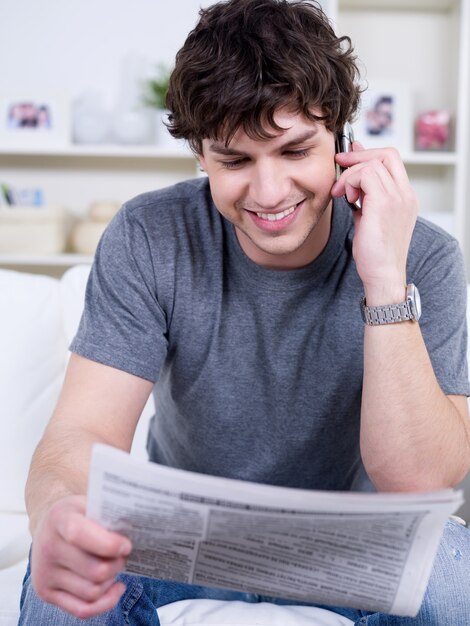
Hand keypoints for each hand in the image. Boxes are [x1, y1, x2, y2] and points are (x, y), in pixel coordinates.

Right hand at [31, 495, 131, 618]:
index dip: (109, 544)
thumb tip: (138, 527)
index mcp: (59, 519)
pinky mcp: (46, 593)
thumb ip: (108, 514)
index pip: (79, 535)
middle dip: (117, 564)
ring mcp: (44, 573)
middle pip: (95, 570)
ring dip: (111, 581)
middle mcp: (48, 547)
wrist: (48, 526)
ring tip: (115, 566)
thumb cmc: (78, 514)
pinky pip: (81, 609)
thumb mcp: (90, 503)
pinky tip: (116, 587)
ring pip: (92, 592)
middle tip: (123, 555)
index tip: (127, 545)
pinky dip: (105, 602)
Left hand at [332, 144, 418, 304]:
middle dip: (358, 156)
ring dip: (351, 174)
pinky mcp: (384, 204)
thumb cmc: (374, 253)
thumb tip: (351, 176)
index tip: (347, 160)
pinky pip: (365, 174)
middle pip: (386, 155)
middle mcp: (405, 195)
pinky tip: (346, 198)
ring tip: (342, 194)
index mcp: (404, 197)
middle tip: (339, 164)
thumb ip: (362, 196)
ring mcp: (398, 198)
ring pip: (373, 164)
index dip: (367, 154)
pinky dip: (351, 181)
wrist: (382, 275)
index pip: (391, 160)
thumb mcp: (368, 217)